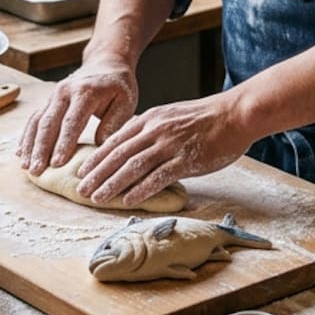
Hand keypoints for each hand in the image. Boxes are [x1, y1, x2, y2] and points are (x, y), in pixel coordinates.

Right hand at [17, 63, 138, 175]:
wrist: (105, 62)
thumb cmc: (118, 86)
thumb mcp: (125, 101)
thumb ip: (114, 123)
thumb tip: (99, 146)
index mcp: (85, 92)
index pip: (72, 121)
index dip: (63, 143)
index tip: (57, 164)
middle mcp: (65, 92)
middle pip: (49, 122)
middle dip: (41, 148)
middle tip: (37, 171)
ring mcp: (53, 95)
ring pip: (37, 121)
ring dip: (30, 144)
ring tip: (26, 167)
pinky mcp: (48, 101)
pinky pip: (34, 119)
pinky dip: (26, 136)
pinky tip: (21, 153)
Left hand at [75, 92, 250, 207]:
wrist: (235, 114)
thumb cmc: (206, 118)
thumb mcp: (171, 116)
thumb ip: (151, 129)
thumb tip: (133, 146)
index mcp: (150, 119)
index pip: (116, 140)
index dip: (96, 157)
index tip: (81, 171)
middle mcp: (155, 130)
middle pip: (119, 154)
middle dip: (97, 173)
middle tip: (80, 189)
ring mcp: (170, 144)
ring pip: (133, 166)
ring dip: (112, 184)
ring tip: (97, 198)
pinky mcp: (186, 159)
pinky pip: (158, 176)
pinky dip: (141, 189)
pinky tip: (128, 200)